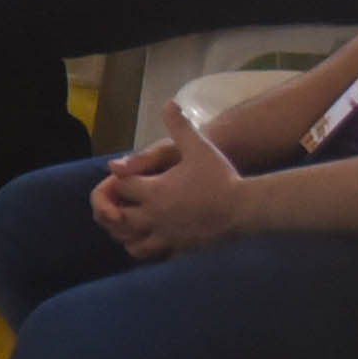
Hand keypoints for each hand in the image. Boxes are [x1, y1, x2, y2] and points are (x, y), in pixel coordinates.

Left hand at [86, 109, 247, 257]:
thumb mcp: (198, 147)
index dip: (116, 181)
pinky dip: (144, 249)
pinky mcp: (178, 249)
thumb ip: (179, 126)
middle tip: (118, 202)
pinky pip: (152, 255)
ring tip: (129, 221)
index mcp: (153, 192)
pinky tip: (149, 238)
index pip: (119, 187)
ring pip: (129, 242)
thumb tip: (168, 102)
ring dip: (123, 233)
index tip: (123, 177)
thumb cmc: (221, 176)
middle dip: (112, 209)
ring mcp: (165, 236)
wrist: (246, 208)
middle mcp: (153, 217)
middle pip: (115, 219)